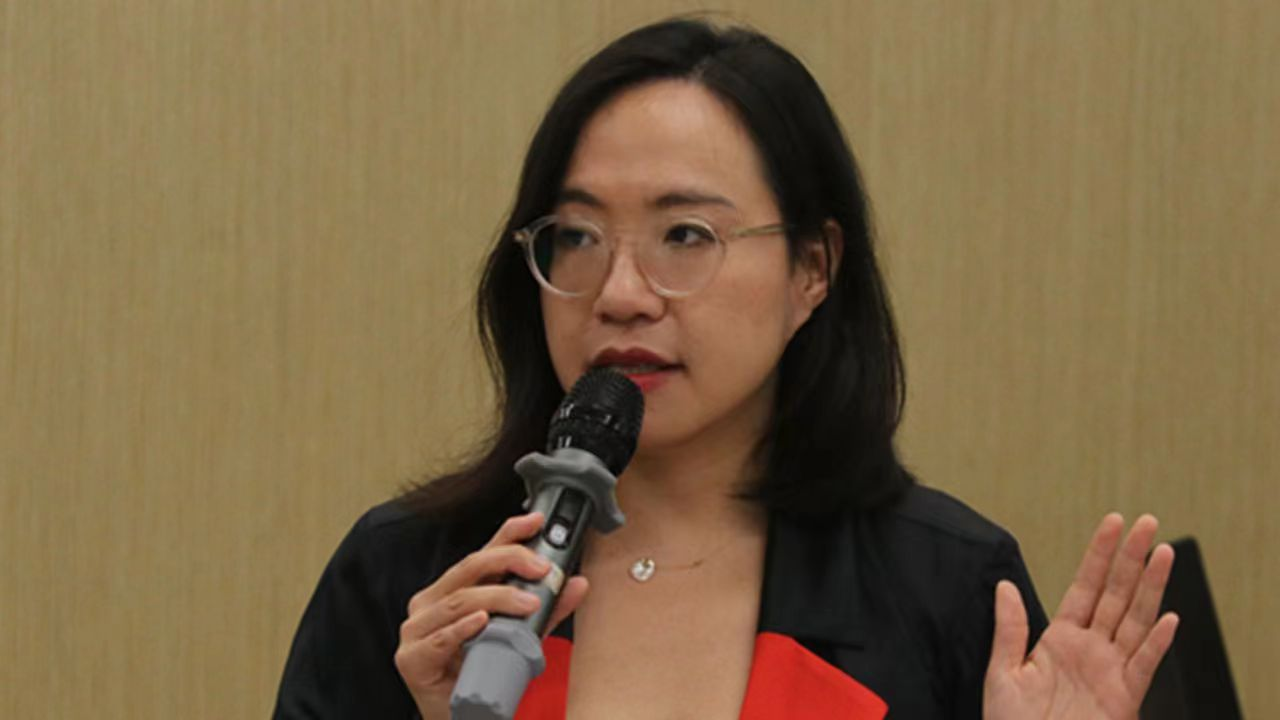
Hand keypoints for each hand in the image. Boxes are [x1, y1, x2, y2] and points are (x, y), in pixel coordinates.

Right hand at [393, 512, 589, 717]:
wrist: (461, 717)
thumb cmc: (482, 672)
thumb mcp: (520, 636)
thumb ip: (546, 611)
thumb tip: (577, 584)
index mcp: (452, 590)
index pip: (481, 554)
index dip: (508, 533)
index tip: (535, 521)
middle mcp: (430, 602)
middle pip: (469, 568)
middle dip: (509, 561)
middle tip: (543, 569)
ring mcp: (417, 629)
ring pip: (460, 601)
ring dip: (498, 598)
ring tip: (530, 603)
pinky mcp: (412, 658)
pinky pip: (439, 638)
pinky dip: (463, 629)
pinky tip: (483, 623)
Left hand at [983, 514, 1179, 719]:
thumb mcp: (1003, 673)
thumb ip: (1009, 629)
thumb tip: (1005, 585)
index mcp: (1059, 639)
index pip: (1084, 586)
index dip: (1099, 554)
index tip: (1113, 522)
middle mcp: (1089, 649)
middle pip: (1117, 594)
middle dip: (1132, 558)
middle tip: (1149, 522)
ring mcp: (1110, 671)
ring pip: (1135, 620)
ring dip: (1151, 587)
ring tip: (1164, 552)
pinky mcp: (1123, 698)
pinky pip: (1142, 665)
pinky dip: (1155, 643)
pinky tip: (1168, 618)